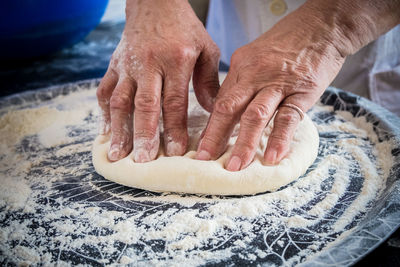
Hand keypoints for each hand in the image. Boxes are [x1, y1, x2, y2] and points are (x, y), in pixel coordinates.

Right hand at [97, 0, 219, 161]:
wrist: (155, 3)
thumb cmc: (184, 28)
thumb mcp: (206, 48)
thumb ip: (209, 80)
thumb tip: (212, 112)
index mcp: (177, 60)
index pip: (175, 101)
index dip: (175, 128)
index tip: (177, 151)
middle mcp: (150, 63)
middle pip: (145, 104)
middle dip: (143, 135)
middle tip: (143, 160)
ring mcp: (128, 65)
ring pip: (120, 101)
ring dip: (119, 129)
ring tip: (117, 154)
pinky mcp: (114, 65)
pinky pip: (105, 90)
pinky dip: (104, 112)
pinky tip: (106, 132)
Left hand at [196, 3, 346, 170]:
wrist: (322, 27)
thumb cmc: (287, 44)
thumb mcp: (256, 57)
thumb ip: (242, 83)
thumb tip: (227, 108)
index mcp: (241, 68)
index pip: (220, 102)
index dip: (209, 126)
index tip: (201, 148)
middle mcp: (255, 75)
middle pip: (229, 109)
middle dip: (215, 136)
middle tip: (205, 160)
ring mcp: (278, 83)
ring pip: (255, 116)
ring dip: (244, 143)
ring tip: (236, 166)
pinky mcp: (302, 91)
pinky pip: (288, 117)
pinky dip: (279, 138)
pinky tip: (273, 156)